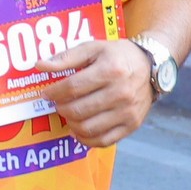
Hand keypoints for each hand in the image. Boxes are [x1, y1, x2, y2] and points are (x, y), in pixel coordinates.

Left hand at [48, 37, 162, 147]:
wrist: (151, 66)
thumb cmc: (117, 56)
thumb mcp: (93, 48)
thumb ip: (66, 57)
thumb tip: (39, 66)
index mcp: (110, 70)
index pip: (72, 87)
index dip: (54, 92)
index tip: (46, 93)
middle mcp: (121, 93)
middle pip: (78, 110)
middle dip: (61, 108)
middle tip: (58, 103)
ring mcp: (128, 112)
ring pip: (88, 128)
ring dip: (71, 124)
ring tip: (68, 114)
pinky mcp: (132, 125)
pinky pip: (103, 141)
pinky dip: (86, 139)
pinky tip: (78, 129)